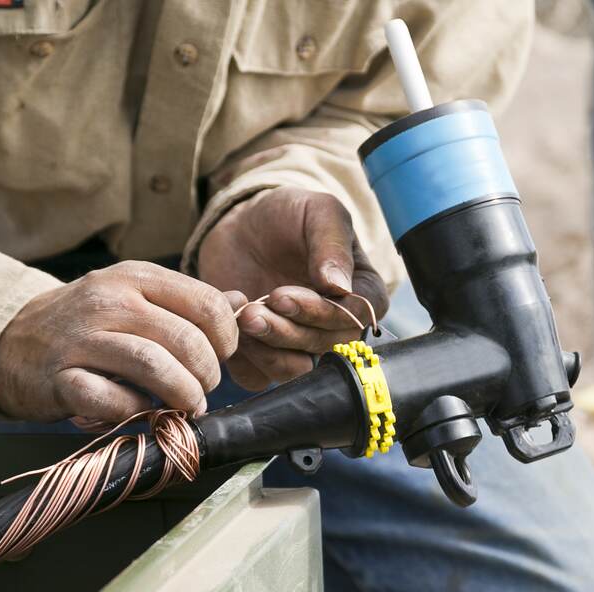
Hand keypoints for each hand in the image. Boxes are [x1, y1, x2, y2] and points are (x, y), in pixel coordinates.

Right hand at [0, 261, 239, 423]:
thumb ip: (187, 302)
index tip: (222, 358)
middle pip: (185, 339)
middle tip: (204, 390)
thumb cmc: (85, 324)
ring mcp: (82, 339)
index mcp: (135, 278)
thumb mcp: (134, 297)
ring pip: (153, 366)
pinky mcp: (60, 378)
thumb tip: (243, 304)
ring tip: (188, 406)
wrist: (9, 341)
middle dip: (208, 374)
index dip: (227, 338)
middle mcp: (109, 301)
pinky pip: (110, 399)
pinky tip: (141, 412)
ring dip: (182, 395)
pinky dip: (135, 411)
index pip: (206, 304)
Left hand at [197, 186, 387, 390]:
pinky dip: (244, 357)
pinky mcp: (266, 357)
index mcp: (362, 294)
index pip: (354, 320)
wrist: (244, 228)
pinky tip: (230, 323)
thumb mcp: (318, 212)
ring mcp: (301, 345)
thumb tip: (339, 286)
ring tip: (243, 314)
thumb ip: (332, 244)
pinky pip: (259, 377)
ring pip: (295, 369)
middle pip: (324, 347)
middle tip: (255, 308)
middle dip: (288, 331)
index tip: (283, 295)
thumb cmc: (290, 216)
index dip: (321, 314)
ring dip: (268, 348)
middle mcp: (336, 327)